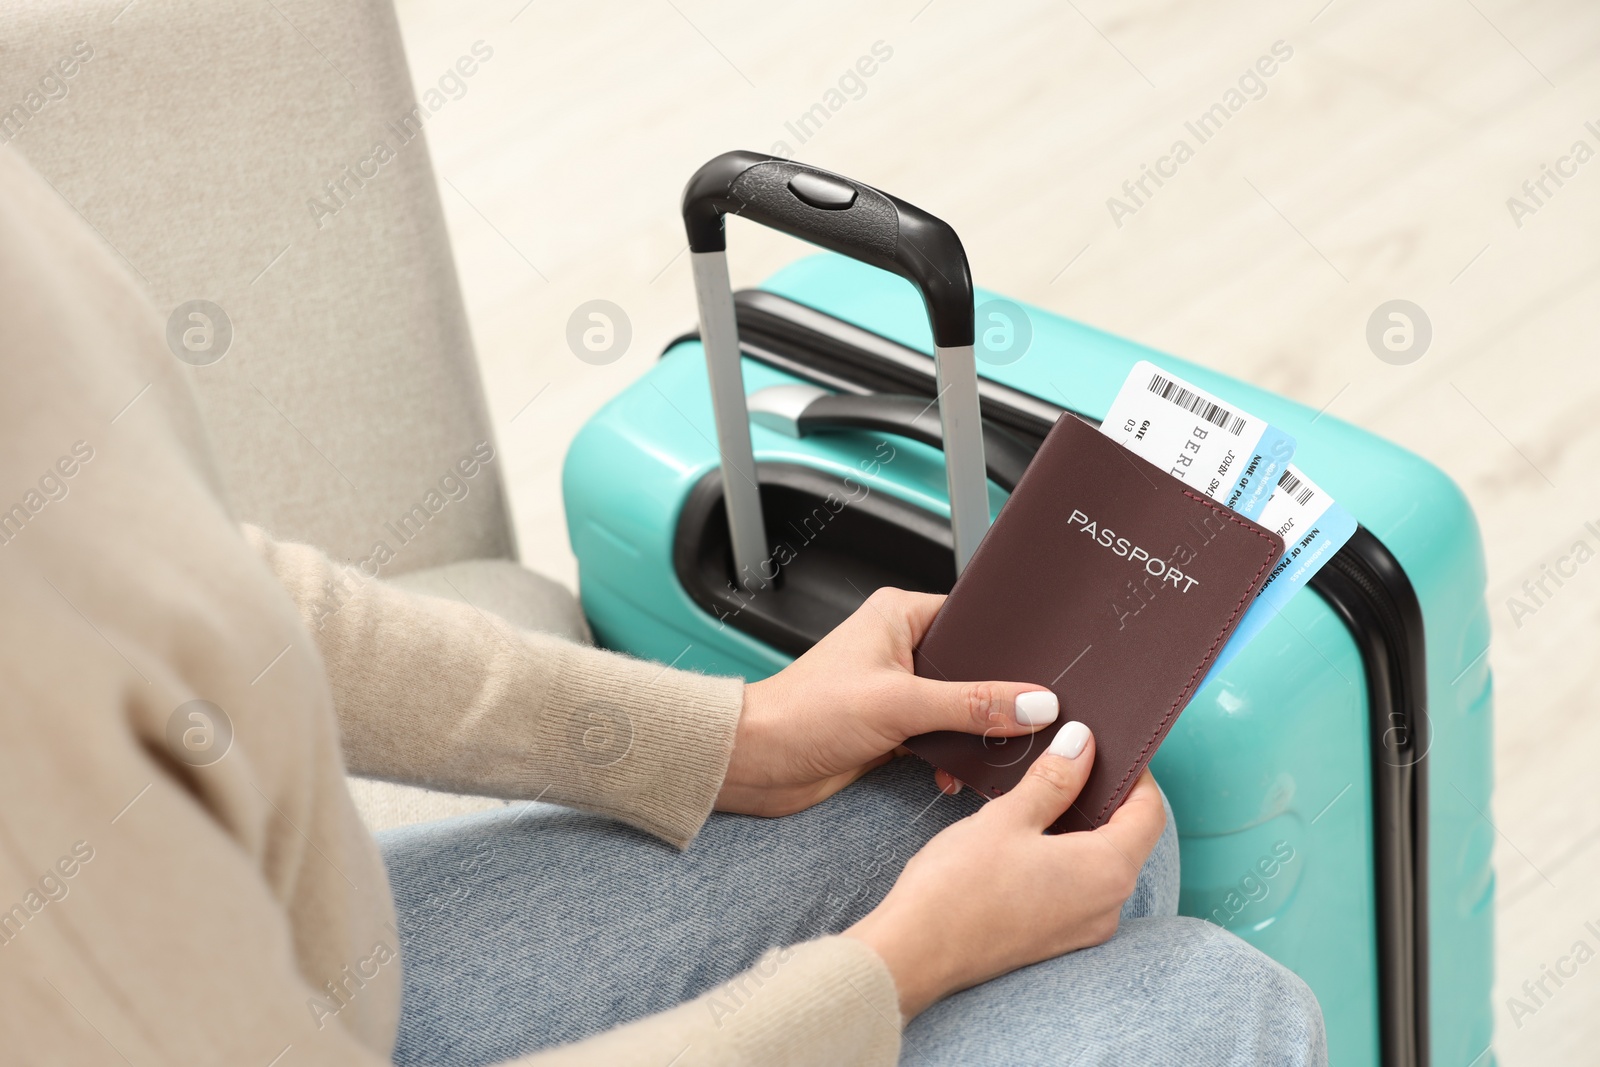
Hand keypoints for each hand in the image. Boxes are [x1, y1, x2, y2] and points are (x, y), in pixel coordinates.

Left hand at [715, 588, 1059, 817]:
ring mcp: (895, 689)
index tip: (1044, 674)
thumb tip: (1033, 703)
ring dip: (973, 733)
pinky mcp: (891, 728)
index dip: (1008, 647)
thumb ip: (972, 704)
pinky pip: (940, 737)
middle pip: (972, 668)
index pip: (974, 620)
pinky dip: (952, 756)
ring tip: (993, 751)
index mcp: (900, 615)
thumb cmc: (801, 713)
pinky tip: (956, 774)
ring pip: (959, 706)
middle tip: (1026, 720)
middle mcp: (898, 647)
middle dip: (995, 699)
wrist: (755, 763)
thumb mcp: (900, 704)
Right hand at [844, 724, 1167, 1017]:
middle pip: (1126, 838)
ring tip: (1038, 794)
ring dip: (1078, 826)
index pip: (1149, 813)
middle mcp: (1107, 906)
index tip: (1104, 748)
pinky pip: (1076, 887)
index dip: (1133, 774)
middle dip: (1102, 796)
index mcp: (1106, 871)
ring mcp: (1082, 929)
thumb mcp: (1007, 817)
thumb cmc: (957, 887)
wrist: (914, 953)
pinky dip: (1062, 855)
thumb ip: (1053, 779)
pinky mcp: (1055, 939)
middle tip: (1064, 760)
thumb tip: (1082, 743)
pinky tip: (1025, 836)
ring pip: (1098, 863)